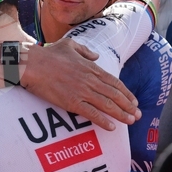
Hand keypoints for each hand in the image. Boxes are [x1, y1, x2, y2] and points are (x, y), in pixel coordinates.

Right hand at [21, 38, 139, 130]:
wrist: (33, 64)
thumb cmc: (48, 54)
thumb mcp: (70, 45)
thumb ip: (85, 50)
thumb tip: (96, 56)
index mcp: (91, 67)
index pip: (115, 82)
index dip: (126, 93)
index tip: (134, 101)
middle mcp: (90, 80)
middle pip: (115, 95)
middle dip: (128, 106)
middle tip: (137, 115)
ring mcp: (82, 92)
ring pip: (107, 105)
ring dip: (121, 114)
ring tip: (130, 121)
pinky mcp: (72, 102)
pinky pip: (91, 114)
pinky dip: (103, 121)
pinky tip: (111, 127)